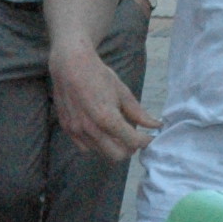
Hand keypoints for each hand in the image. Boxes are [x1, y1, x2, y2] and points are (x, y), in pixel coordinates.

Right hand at [52, 47, 159, 161]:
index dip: (145, 141)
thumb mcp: (122, 92)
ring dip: (112, 146)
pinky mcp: (67, 129)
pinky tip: (100, 132)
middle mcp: (90, 129)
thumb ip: (139, 113)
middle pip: (117, 155)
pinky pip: (85, 147)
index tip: (150, 137)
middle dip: (129, 148)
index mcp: (107, 118)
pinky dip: (96, 144)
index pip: (133, 142)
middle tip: (133, 137)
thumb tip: (155, 125)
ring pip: (101, 153)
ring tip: (117, 133)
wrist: (69, 65)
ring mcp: (77, 130)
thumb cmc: (98, 76)